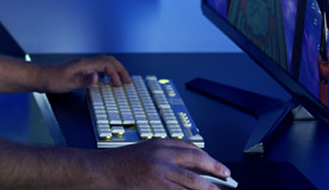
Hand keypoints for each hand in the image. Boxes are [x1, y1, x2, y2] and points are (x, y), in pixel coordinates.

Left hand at [39, 55, 131, 92]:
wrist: (40, 77)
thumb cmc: (52, 80)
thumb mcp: (68, 83)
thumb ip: (84, 80)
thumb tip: (97, 77)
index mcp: (84, 64)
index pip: (106, 65)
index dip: (115, 74)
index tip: (119, 85)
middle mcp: (85, 62)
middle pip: (108, 61)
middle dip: (120, 69)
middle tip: (128, 80)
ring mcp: (83, 65)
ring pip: (104, 63)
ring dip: (114, 70)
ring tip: (120, 80)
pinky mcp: (80, 69)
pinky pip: (98, 67)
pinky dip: (106, 72)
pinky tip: (104, 80)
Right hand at [100, 138, 229, 189]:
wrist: (102, 169)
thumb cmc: (119, 163)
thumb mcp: (144, 151)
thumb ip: (163, 156)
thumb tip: (186, 165)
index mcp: (159, 143)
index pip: (189, 146)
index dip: (205, 155)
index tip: (214, 163)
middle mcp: (162, 153)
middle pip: (196, 159)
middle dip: (214, 167)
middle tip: (226, 174)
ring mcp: (160, 169)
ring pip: (192, 179)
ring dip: (208, 187)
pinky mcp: (156, 184)